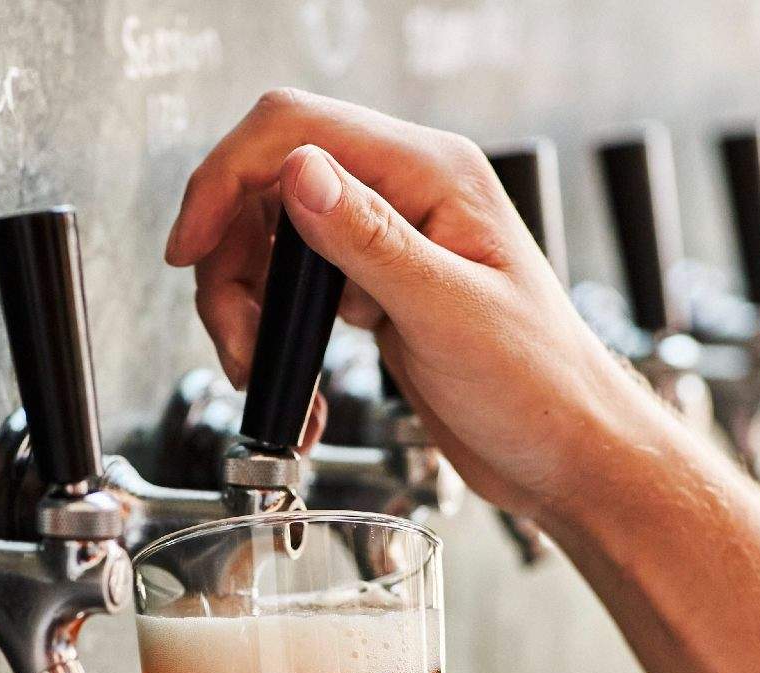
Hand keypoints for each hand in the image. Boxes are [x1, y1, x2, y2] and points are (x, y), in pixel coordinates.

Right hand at [166, 89, 644, 516]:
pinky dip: (278, 336)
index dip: (227, 179)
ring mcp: (390, 242)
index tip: (190, 246)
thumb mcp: (449, 313)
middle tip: (238, 338)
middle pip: (271, 188)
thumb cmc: (542, 387)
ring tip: (263, 370)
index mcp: (432, 174)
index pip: (298, 129)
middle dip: (232, 263)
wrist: (568, 455)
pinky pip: (297, 290)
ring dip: (248, 308)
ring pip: (273, 244)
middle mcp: (407, 195)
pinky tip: (300, 386)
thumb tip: (299, 173)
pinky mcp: (378, 289)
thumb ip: (370, 239)